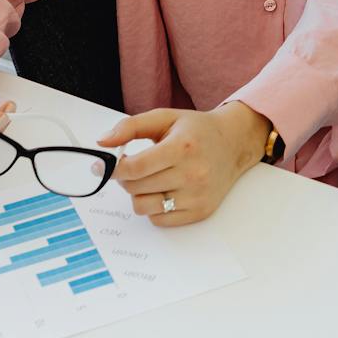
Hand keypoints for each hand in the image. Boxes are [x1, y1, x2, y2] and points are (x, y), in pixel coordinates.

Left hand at [97, 102, 267, 226]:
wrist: (234, 144)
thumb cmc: (196, 130)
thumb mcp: (165, 118)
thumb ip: (131, 126)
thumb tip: (102, 143)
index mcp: (182, 147)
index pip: (136, 167)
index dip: (114, 168)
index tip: (104, 166)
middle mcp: (193, 174)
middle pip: (136, 187)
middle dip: (126, 178)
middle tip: (132, 167)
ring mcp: (197, 196)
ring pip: (144, 207)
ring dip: (138, 194)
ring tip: (148, 179)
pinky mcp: (200, 212)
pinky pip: (159, 220)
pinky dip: (154, 207)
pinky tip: (163, 190)